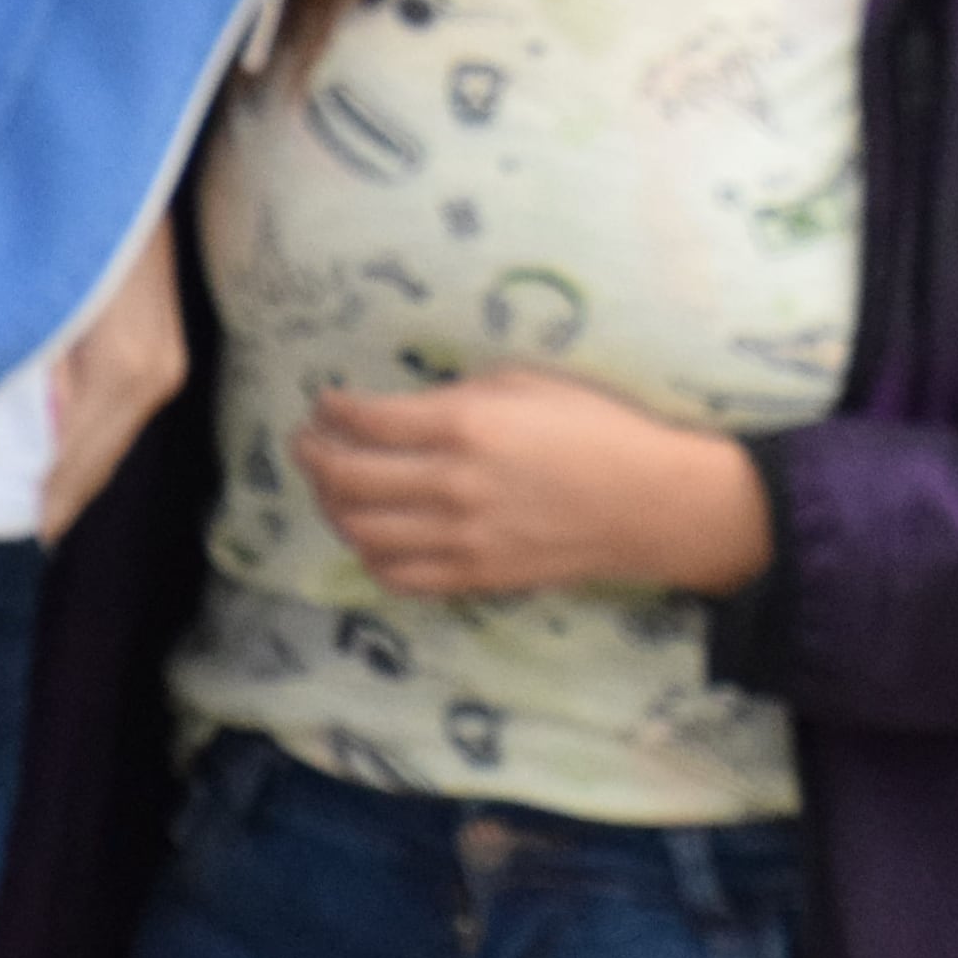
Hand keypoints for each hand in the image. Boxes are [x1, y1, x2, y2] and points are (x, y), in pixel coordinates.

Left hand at [37, 242, 187, 540]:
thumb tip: (30, 437)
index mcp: (125, 371)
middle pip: (105, 458)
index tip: (31, 534)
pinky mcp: (170, 351)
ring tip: (51, 501)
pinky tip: (76, 452)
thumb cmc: (72, 233)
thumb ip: (38, 376)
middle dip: (70, 495)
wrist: (131, 181)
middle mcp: (157, 376)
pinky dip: (99, 440)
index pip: (79, 458)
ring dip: (85, 469)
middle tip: (39, 531)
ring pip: (119, 438)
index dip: (53, 498)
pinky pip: (128, 414)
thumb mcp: (43, 310)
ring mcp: (169, 364)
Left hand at [295, 368, 772, 599]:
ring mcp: (458, 538)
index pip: (367, 420)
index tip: (324, 402)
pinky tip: (371, 534)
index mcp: (465, 425)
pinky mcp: (473, 575)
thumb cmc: (599, 426)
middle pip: (348, 478)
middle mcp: (450, 484)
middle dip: (314, 457)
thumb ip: (463, 393)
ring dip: (333, 507)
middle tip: (307, 443)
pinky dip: (370, 555)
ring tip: (333, 488)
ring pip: (361, 532)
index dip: (333, 410)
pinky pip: (397, 575)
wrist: (650, 501)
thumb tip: (412, 405)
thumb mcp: (531, 382)